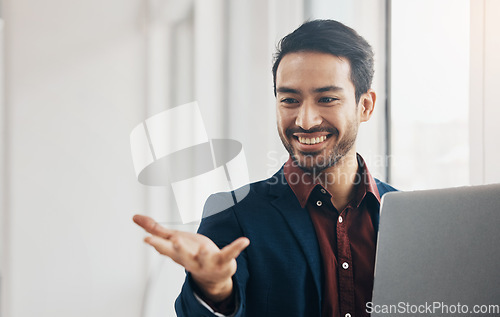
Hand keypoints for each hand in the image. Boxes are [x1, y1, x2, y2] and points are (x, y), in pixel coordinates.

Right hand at [133, 214, 249, 301]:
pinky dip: (236, 247)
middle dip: (178, 250)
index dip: (156, 243)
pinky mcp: (223, 261)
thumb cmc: (192, 253)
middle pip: (182, 256)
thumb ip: (155, 229)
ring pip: (203, 259)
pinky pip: (230, 253)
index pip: (165, 248)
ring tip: (204, 246)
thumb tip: (134, 217)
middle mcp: (191, 259)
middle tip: (173, 242)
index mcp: (178, 252)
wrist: (213, 274)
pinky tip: (244, 241)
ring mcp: (207, 262)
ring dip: (203, 254)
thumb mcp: (172, 239)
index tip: (147, 239)